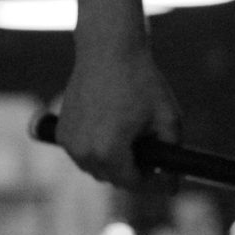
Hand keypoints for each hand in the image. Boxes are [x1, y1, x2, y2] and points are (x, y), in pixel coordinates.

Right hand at [56, 43, 180, 188]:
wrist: (108, 51)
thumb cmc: (141, 81)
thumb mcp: (168, 118)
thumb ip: (172, 153)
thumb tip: (173, 183)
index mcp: (109, 151)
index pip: (133, 183)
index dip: (154, 182)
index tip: (168, 178)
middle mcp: (83, 152)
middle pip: (114, 179)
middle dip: (136, 172)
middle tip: (155, 157)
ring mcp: (69, 143)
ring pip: (98, 168)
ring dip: (116, 163)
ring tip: (136, 141)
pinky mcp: (62, 132)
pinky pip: (84, 153)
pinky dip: (99, 150)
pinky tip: (115, 131)